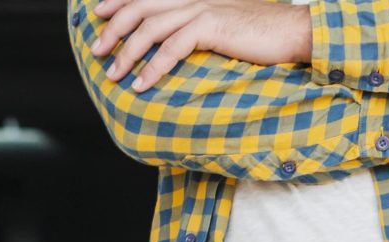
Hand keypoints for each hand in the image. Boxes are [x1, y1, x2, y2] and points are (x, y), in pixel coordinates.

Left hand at [89, 0, 311, 91]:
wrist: (292, 32)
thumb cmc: (260, 35)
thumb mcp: (223, 26)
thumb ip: (198, 29)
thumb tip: (177, 46)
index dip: (119, 1)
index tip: (98, 13)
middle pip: (141, 8)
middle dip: (113, 28)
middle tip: (96, 49)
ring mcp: (202, 9)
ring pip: (151, 27)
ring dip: (127, 53)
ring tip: (113, 74)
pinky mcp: (212, 26)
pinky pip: (172, 47)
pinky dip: (153, 67)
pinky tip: (142, 85)